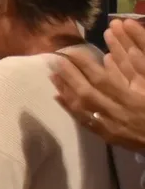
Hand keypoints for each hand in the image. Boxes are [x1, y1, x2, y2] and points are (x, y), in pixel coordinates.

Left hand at [51, 30, 144, 150]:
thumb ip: (137, 70)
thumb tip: (110, 56)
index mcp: (132, 100)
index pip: (103, 80)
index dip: (85, 65)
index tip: (71, 52)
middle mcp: (118, 114)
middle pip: (87, 93)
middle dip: (69, 75)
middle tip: (54, 60)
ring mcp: (110, 127)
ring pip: (82, 108)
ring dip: (65, 90)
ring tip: (53, 75)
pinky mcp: (107, 136)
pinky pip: (84, 121)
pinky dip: (70, 108)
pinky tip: (58, 97)